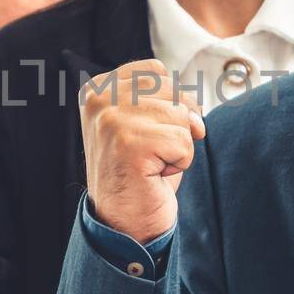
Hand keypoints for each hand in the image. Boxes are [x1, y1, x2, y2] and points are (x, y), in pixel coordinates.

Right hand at [79, 60, 206, 243]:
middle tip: (150, 153)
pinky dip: (180, 163)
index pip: (156, 71)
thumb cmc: (140, 171)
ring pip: (182, 116)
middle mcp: (99, 100)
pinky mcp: (131, 144)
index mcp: (97, 89)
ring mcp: (112, 121)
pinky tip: (154, 175)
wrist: (125, 221)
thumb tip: (197, 105)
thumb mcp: (143, 122)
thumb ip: (160, 96)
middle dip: (176, 126)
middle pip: (172, 91)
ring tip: (151, 164)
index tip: (149, 132)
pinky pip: (185, 142)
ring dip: (178, 146)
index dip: (170, 102)